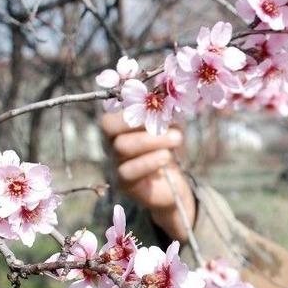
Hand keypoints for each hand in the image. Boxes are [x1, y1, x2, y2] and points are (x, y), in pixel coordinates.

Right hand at [101, 112, 195, 241]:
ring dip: (152, 140)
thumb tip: (167, 102)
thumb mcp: (171, 129)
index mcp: (119, 128)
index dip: (130, 110)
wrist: (173, 185)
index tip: (157, 108)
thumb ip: (166, 115)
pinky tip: (166, 156)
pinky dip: (149, 161)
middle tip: (167, 123)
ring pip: (121, 147)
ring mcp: (115, 163)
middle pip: (110, 128)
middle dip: (141, 122)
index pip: (110, 116)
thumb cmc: (169, 150)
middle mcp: (111, 144)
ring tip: (177, 139)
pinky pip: (128, 171)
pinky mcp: (123, 182)